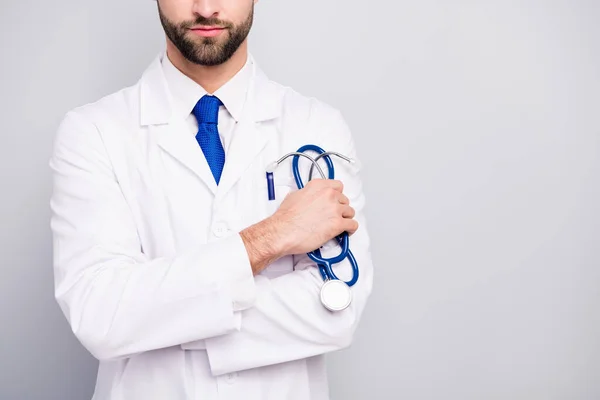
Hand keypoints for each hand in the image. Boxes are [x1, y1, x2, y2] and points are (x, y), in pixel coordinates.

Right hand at [240, 179, 356, 274]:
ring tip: (339, 225)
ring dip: (345, 218)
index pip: (337, 186)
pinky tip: (346, 231)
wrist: (282, 232)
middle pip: (344, 200)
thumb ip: (307, 193)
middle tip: (334, 215)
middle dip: (340, 208)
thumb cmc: (285, 218)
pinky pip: (353, 225)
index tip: (335, 201)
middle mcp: (328, 194)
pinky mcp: (338, 224)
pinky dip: (350, 229)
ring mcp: (334, 209)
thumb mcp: (294, 196)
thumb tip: (311, 198)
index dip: (337, 195)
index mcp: (318, 186)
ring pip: (350, 212)